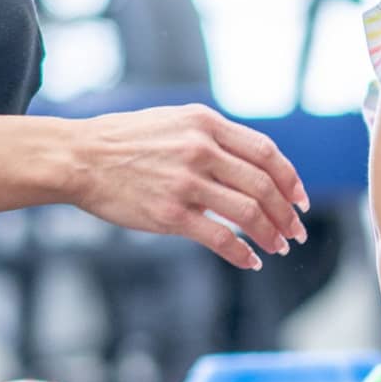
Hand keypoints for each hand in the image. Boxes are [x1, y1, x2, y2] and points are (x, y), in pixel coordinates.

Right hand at [66, 105, 308, 269]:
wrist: (80, 158)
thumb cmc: (125, 140)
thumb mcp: (175, 120)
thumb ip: (213, 136)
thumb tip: (251, 162)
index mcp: (205, 123)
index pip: (266, 152)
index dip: (290, 178)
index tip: (300, 199)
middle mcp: (201, 149)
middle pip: (263, 185)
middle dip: (287, 213)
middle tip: (296, 231)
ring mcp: (186, 182)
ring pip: (248, 213)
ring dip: (270, 233)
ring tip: (277, 246)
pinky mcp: (170, 214)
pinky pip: (219, 238)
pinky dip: (241, 253)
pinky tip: (250, 261)